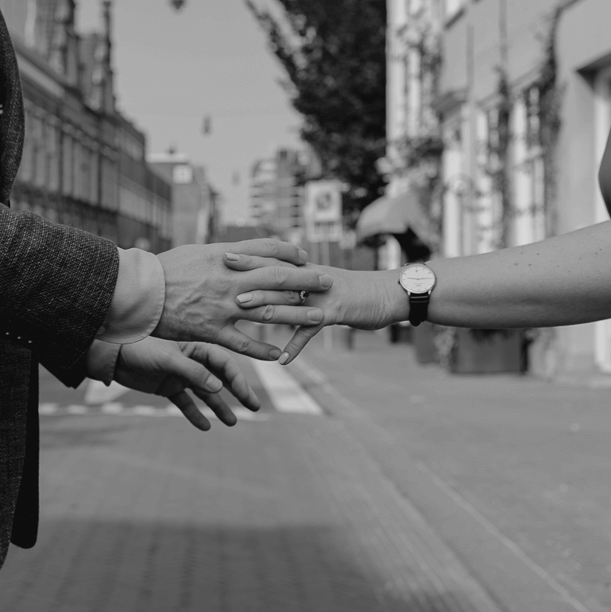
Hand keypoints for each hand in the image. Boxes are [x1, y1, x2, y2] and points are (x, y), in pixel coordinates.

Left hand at [112, 337, 261, 429]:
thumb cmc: (141, 350)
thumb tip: (219, 387)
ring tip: (232, 422)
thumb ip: (193, 373)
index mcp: (195, 348)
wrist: (113, 357)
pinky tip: (205, 426)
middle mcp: (192, 361)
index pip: (223, 363)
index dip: (237, 378)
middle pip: (220, 378)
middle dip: (237, 392)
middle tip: (254, 407)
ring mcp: (181, 375)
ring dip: (219, 407)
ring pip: (205, 393)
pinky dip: (195, 414)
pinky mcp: (168, 387)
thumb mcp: (169, 360)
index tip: (247, 395)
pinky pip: (185, 403)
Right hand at [155, 238, 332, 359]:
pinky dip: (263, 349)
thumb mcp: (196, 250)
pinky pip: (244, 343)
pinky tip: (280, 353)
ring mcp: (224, 307)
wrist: (139, 292)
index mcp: (226, 257)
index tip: (306, 258)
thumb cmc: (164, 269)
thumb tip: (239, 250)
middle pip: (278, 278)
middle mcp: (231, 280)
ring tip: (319, 317)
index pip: (267, 251)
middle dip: (305, 280)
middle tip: (327, 282)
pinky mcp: (212, 331)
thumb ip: (222, 253)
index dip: (290, 254)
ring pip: (269, 311)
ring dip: (297, 314)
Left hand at [234, 266, 406, 363]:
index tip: (223, 253)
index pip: (273, 261)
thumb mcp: (327, 285)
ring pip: (290, 298)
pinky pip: (312, 329)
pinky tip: (283, 359)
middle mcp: (312, 280)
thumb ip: (303, 286)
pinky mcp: (336, 312)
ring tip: (241, 308)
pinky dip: (297, 345)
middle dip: (247, 273)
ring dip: (265, 303)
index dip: (249, 257)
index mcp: (307, 271)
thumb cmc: (357, 290)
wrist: (390, 293)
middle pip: (274, 274)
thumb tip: (281, 288)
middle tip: (220, 272)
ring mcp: (323, 295)